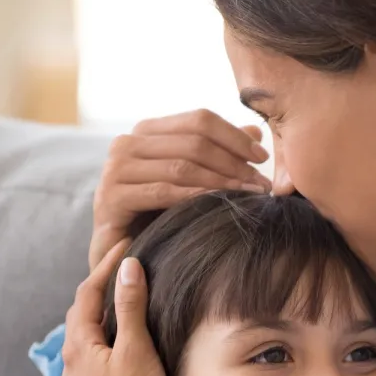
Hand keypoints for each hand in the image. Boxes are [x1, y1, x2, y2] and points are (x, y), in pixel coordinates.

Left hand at [62, 240, 166, 375]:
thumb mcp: (137, 348)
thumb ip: (130, 306)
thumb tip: (128, 267)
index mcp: (78, 347)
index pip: (87, 294)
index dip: (106, 267)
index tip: (125, 245)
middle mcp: (72, 363)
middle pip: (82, 313)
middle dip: (100, 286)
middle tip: (123, 266)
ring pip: (87, 334)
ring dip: (102, 311)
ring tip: (123, 296)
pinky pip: (94, 352)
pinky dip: (106, 334)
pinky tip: (121, 337)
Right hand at [90, 109, 271, 269]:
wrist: (121, 256)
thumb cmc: (159, 216)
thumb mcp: (191, 181)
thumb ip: (219, 153)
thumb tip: (255, 130)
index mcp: (147, 132)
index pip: (199, 120)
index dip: (235, 136)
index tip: (263, 157)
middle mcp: (127, 143)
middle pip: (193, 142)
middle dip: (234, 163)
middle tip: (261, 184)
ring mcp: (115, 169)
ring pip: (181, 166)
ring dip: (222, 181)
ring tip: (249, 196)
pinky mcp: (111, 197)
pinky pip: (161, 192)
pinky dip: (193, 196)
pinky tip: (217, 204)